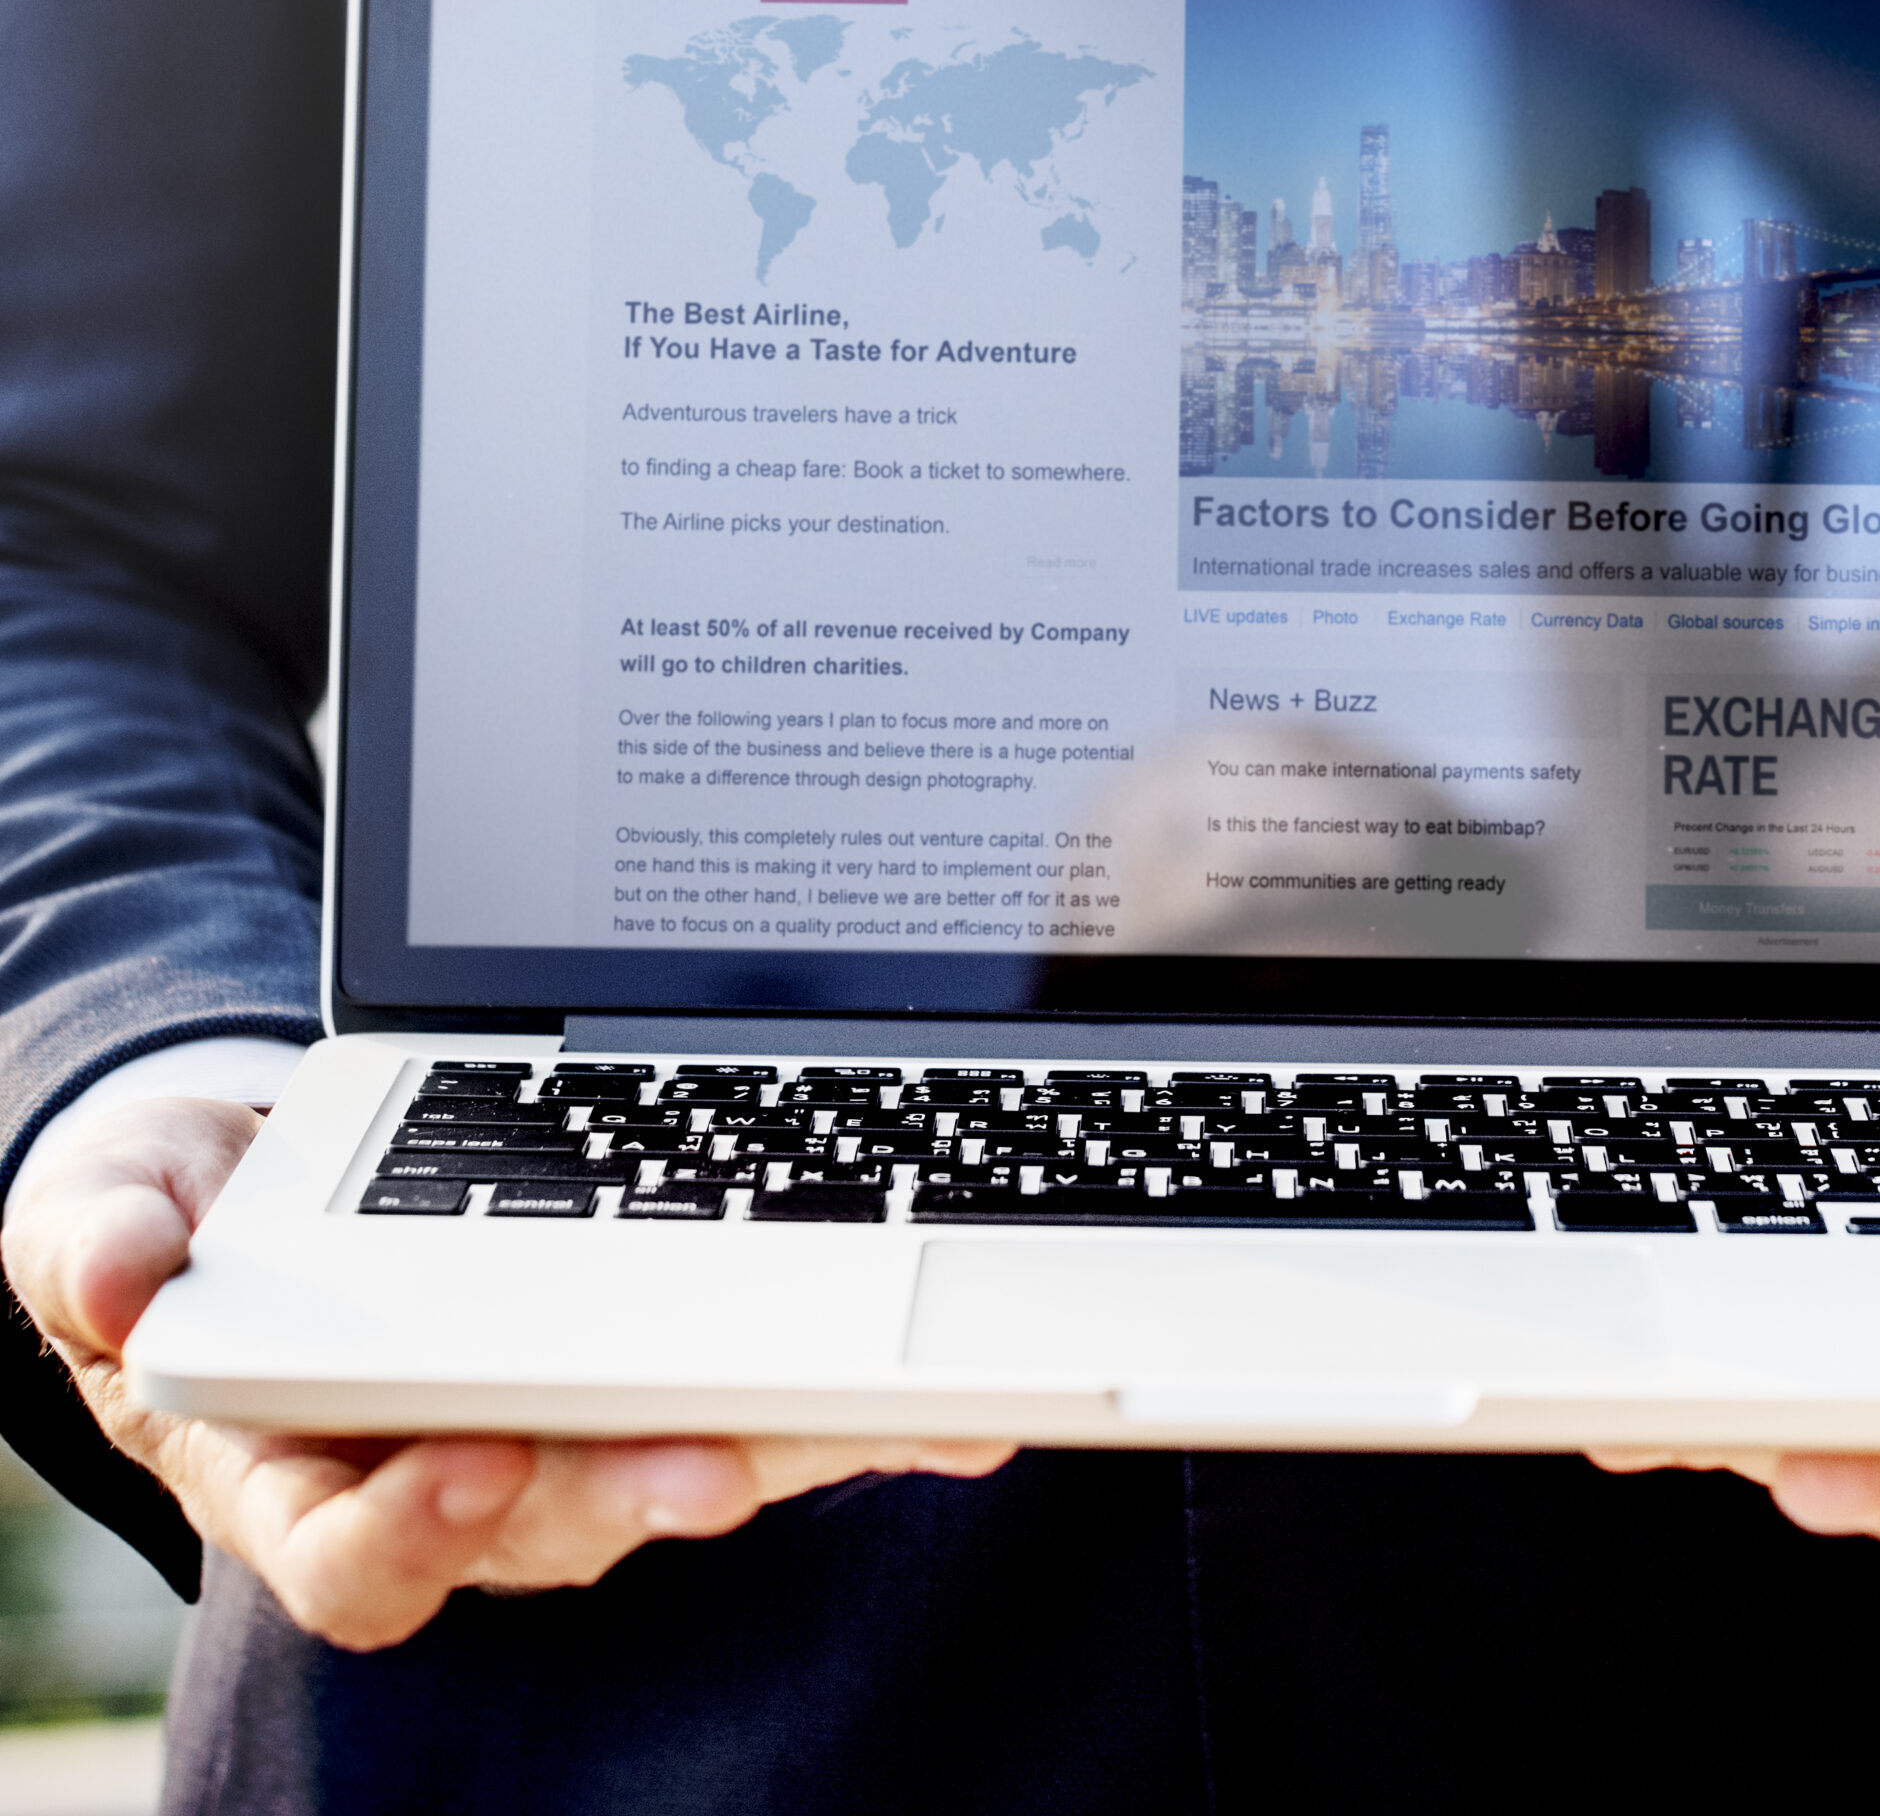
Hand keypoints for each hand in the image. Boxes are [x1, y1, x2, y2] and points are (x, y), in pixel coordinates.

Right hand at [1, 1096, 1013, 1649]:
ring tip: (904, 1415)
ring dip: (790, 1446)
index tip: (477, 1455)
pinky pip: (741, 1395)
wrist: (267, 1176)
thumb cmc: (183, 1213)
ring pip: (679, 1463)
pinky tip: (936, 1379)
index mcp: (295, 1465)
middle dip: (643, 1489)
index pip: (350, 1548)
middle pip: (552, 1518)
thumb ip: (99, 1234)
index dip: (414, 1524)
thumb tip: (108, 1270)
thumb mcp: (113, 1204)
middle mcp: (442, 1470)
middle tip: (720, 1459)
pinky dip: (833, 1391)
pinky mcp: (643, 1375)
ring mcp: (554, 1427)